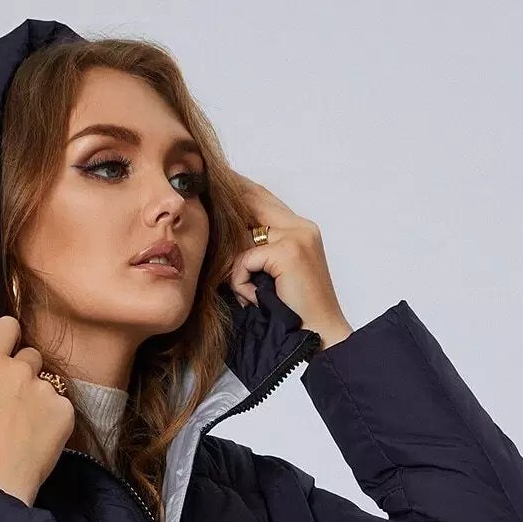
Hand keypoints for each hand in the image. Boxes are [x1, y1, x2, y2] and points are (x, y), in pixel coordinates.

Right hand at [0, 315, 75, 506]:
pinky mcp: (65, 411)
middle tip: (18, 405)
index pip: (7, 327)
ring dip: (41, 401)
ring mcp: (44, 389)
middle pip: (31, 357)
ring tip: (28, 431)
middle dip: (27, 374)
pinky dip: (55, 422)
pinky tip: (40, 441)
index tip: (11, 350)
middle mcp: (18, 369)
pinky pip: (62, 409)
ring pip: (48, 386)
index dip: (10, 337)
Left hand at [224, 175, 352, 349]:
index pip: (265, 198)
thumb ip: (259, 252)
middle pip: (254, 200)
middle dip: (227, 204)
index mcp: (302, 231)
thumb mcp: (274, 276)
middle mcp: (302, 228)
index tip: (217, 182)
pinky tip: (255, 300)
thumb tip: (226, 236)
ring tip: (249, 296)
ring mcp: (296, 237)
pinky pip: (244, 260)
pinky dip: (242, 283)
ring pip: (244, 238)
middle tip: (203, 197)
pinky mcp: (287, 253)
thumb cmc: (295, 316)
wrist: (319, 339)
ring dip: (237, 270)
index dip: (241, 189)